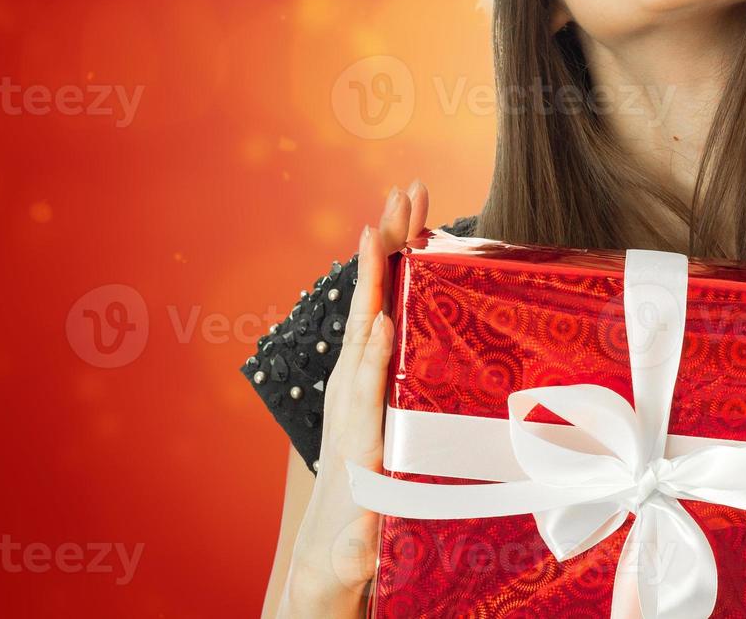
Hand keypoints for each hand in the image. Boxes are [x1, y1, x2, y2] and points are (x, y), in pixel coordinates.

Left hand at [282, 180, 428, 616]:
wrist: (331, 545)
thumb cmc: (352, 548)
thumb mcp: (358, 548)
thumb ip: (363, 533)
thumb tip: (367, 537)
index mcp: (356, 436)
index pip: (365, 386)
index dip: (374, 353)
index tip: (384, 315)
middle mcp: (352, 394)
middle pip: (368, 317)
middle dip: (383, 259)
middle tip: (400, 201)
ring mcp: (360, 377)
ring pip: (375, 301)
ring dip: (392, 247)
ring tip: (408, 197)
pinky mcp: (372, 372)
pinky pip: (384, 310)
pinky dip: (397, 271)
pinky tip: (414, 240)